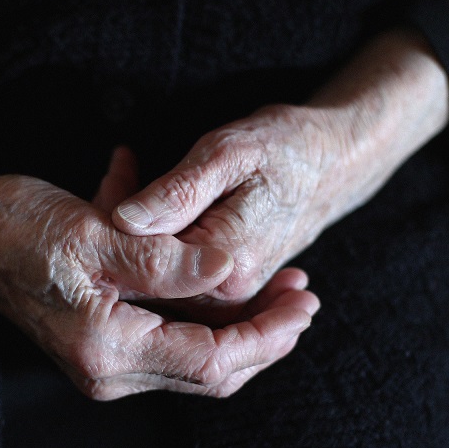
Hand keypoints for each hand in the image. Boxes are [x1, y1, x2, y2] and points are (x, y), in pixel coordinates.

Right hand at [0, 83, 320, 399]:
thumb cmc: (17, 226)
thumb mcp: (97, 236)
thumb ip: (167, 260)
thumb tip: (231, 267)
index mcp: (107, 350)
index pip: (212, 362)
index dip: (266, 335)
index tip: (303, 302)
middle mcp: (107, 369)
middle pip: (210, 371)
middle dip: (264, 335)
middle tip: (304, 295)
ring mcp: (103, 359)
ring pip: (195, 356)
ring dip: (240, 323)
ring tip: (279, 285)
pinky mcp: (102, 338)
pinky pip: (171, 337)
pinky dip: (204, 311)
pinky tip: (223, 275)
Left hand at [111, 29, 448, 306]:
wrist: (334, 163)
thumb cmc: (285, 149)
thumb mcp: (228, 153)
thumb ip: (178, 192)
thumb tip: (123, 219)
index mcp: (224, 268)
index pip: (142, 260)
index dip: (113, 219)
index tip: (115, 173)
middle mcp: (226, 296)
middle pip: (144, 275)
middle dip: (117, 226)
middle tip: (119, 170)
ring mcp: (226, 298)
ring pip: (152, 276)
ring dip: (132, 232)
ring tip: (127, 175)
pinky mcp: (223, 289)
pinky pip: (170, 273)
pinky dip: (152, 238)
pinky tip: (148, 199)